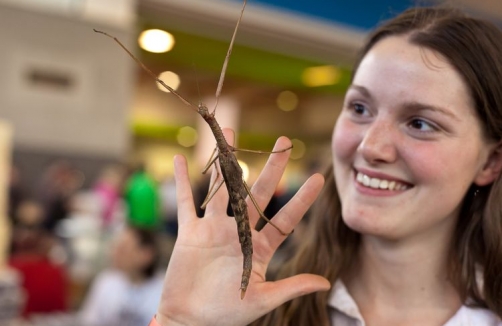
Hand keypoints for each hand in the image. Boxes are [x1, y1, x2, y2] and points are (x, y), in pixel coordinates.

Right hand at [156, 129, 329, 325]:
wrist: (191, 322)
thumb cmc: (227, 315)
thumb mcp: (262, 300)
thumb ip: (291, 288)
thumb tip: (326, 283)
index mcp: (258, 248)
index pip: (285, 219)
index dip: (302, 200)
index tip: (319, 179)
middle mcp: (238, 233)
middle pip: (257, 193)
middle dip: (271, 168)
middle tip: (284, 142)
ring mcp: (213, 230)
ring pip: (222, 188)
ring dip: (224, 162)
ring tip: (232, 133)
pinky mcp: (189, 233)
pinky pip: (185, 202)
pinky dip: (180, 181)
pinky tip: (179, 159)